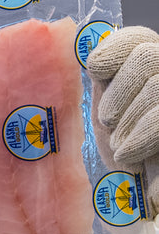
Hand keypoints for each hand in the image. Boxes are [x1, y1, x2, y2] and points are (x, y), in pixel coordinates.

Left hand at [87, 26, 158, 214]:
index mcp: (146, 69)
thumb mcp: (107, 115)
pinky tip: (129, 156)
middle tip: (108, 121)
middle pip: (146, 56)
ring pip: (156, 85)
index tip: (94, 69)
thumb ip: (103, 86)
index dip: (115, 48)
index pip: (137, 39)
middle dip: (120, 90)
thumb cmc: (123, 153)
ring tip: (120, 145)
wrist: (141, 195)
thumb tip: (82, 57)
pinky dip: (144, 136)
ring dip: (130, 118)